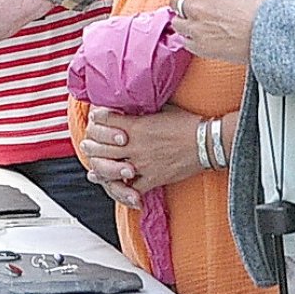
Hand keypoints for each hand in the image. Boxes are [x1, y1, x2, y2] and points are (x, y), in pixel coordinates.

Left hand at [81, 105, 206, 208]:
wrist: (207, 142)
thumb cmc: (188, 123)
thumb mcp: (162, 108)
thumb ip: (143, 109)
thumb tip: (134, 102)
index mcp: (136, 126)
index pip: (105, 121)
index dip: (96, 119)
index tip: (94, 119)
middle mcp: (135, 146)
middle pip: (101, 148)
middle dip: (91, 147)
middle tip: (86, 145)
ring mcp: (142, 164)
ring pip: (110, 171)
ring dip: (100, 170)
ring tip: (95, 169)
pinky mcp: (154, 179)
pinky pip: (132, 189)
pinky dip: (125, 192)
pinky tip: (121, 189)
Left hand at [162, 0, 263, 63]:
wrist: (267, 35)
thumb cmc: (257, 12)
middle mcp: (195, 8)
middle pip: (173, 3)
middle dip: (183, 4)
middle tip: (197, 8)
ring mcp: (195, 29)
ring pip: (177, 23)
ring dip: (186, 22)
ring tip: (203, 23)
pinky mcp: (198, 47)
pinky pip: (185, 41)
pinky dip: (192, 39)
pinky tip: (207, 36)